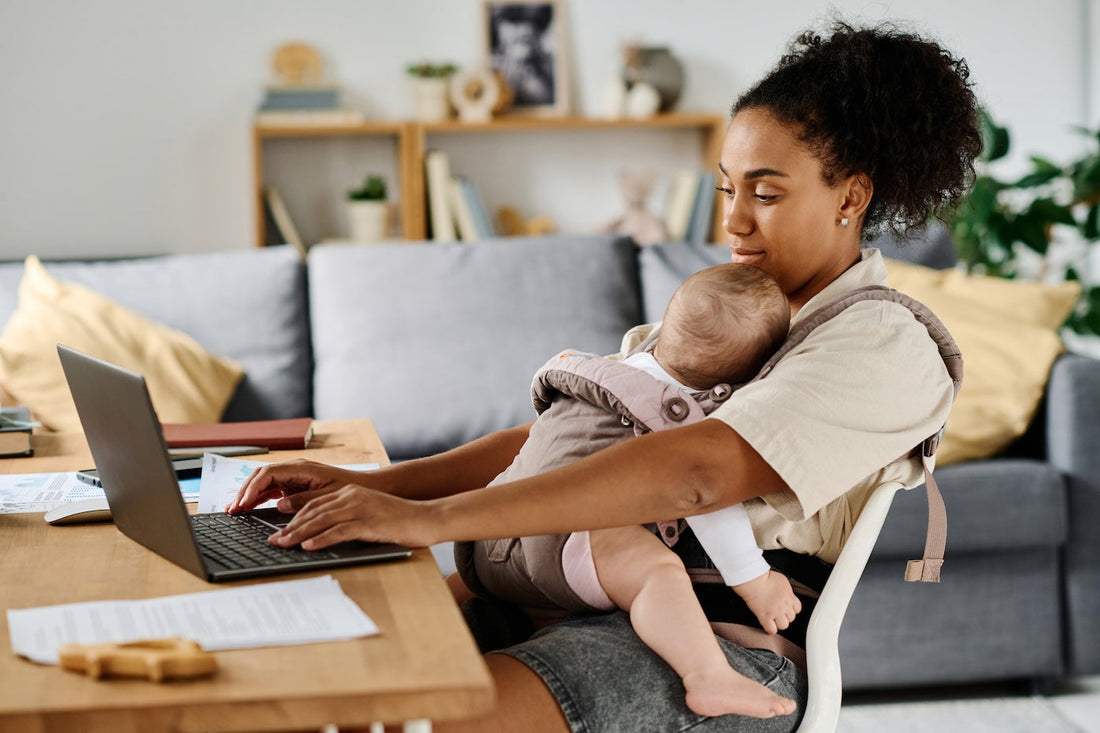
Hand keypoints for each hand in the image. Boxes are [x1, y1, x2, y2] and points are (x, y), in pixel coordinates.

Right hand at [225, 459, 363, 514]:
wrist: (362, 486)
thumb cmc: (348, 489)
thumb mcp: (328, 496)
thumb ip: (304, 500)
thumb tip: (280, 505)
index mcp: (301, 468)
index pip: (268, 474)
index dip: (252, 488)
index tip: (243, 503)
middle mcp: (293, 469)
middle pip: (260, 476)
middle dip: (244, 491)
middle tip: (232, 509)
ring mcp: (291, 476)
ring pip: (262, 482)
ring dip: (247, 495)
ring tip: (233, 510)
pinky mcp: (292, 485)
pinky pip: (270, 489)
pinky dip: (257, 498)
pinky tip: (247, 508)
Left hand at [266, 484, 439, 549]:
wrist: (427, 517)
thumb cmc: (400, 520)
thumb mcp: (370, 513)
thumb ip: (349, 518)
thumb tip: (324, 533)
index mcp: (350, 492)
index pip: (314, 505)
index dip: (295, 519)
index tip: (280, 531)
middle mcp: (352, 496)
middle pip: (313, 511)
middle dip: (290, 527)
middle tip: (273, 541)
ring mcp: (360, 508)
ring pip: (321, 520)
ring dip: (299, 534)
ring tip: (283, 545)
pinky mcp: (369, 521)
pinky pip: (339, 530)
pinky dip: (321, 539)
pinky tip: (308, 547)